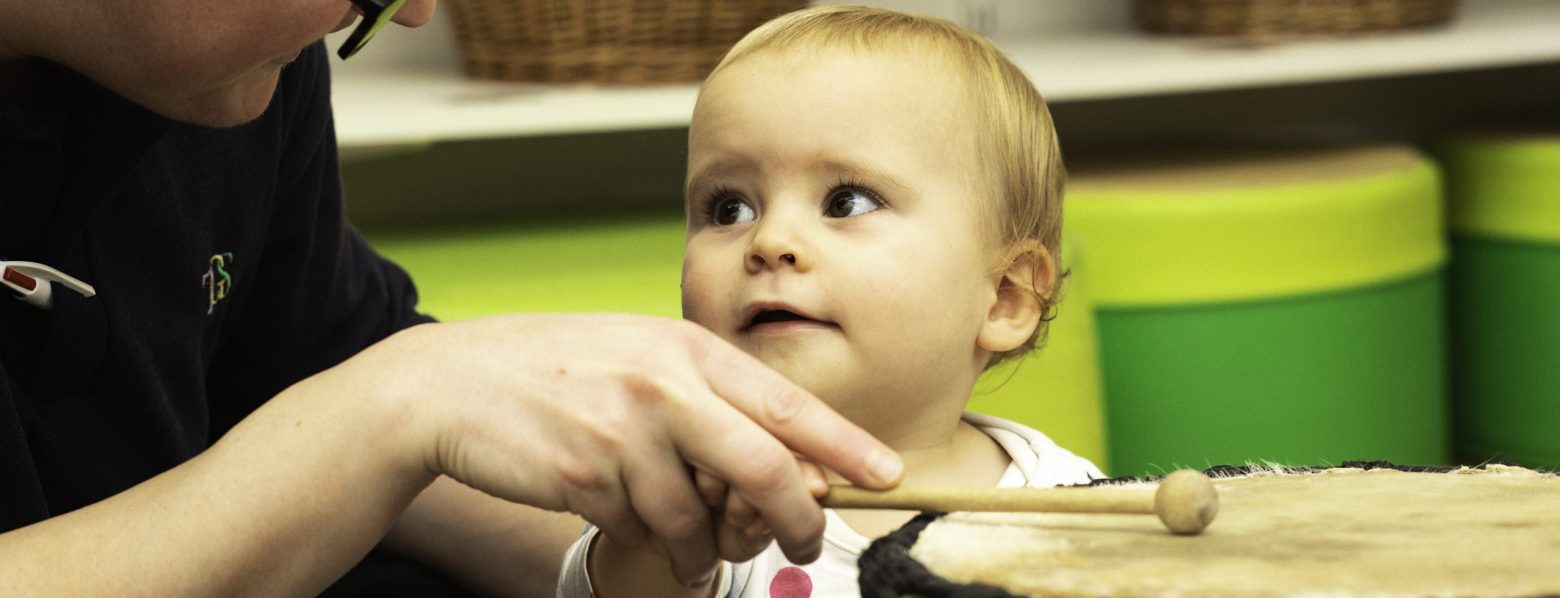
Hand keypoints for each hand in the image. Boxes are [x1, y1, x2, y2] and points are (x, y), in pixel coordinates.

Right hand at [336, 313, 901, 585]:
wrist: (452, 384)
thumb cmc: (558, 370)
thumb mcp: (639, 356)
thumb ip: (705, 396)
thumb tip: (782, 460)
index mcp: (686, 349)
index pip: (786, 404)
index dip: (844, 445)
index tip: (887, 473)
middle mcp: (662, 385)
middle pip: (762, 469)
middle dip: (797, 519)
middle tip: (807, 542)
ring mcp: (621, 432)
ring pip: (699, 518)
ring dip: (705, 548)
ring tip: (689, 544)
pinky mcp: (582, 476)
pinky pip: (641, 530)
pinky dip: (646, 539)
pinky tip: (623, 516)